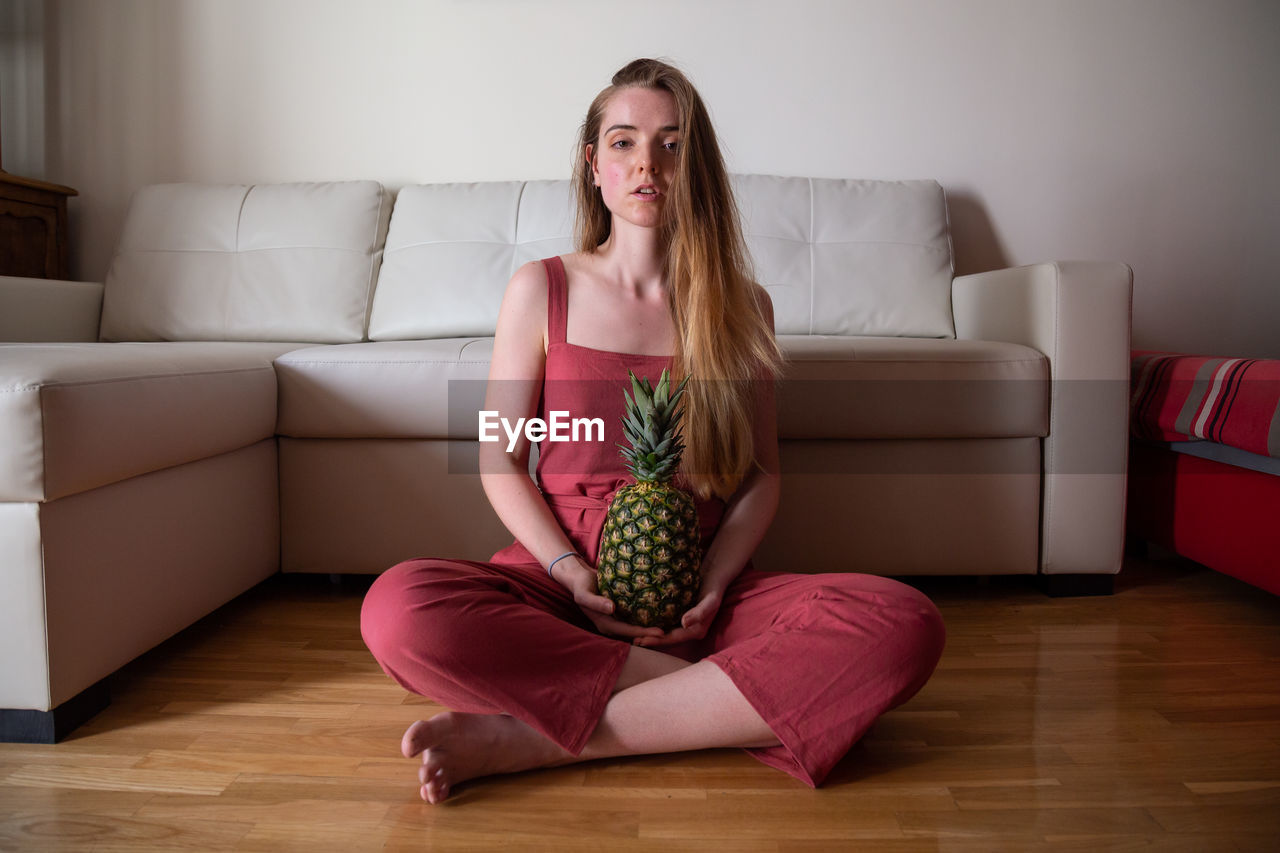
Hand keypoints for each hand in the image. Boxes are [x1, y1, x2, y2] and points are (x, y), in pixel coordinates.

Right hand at [550, 555, 665, 641]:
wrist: (579, 579)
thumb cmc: (581, 585)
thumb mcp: (584, 593)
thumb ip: (596, 602)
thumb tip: (612, 609)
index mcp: (605, 625)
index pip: (628, 632)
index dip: (644, 633)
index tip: (661, 632)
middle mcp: (612, 625)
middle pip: (635, 634)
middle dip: (651, 635)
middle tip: (671, 632)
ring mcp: (616, 620)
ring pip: (636, 628)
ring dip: (650, 629)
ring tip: (670, 627)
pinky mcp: (620, 612)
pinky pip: (634, 618)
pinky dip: (646, 619)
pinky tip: (660, 614)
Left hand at [633, 587, 723, 647]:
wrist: (714, 576)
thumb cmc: (713, 589)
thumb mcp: (710, 601)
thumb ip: (699, 613)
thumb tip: (684, 624)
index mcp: (697, 631)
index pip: (674, 638)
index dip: (658, 641)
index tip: (642, 641)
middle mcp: (690, 630)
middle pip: (668, 638)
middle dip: (652, 640)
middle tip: (634, 641)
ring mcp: (685, 623)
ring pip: (665, 631)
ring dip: (651, 634)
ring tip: (634, 635)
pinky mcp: (680, 615)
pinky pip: (665, 622)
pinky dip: (654, 623)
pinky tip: (642, 621)